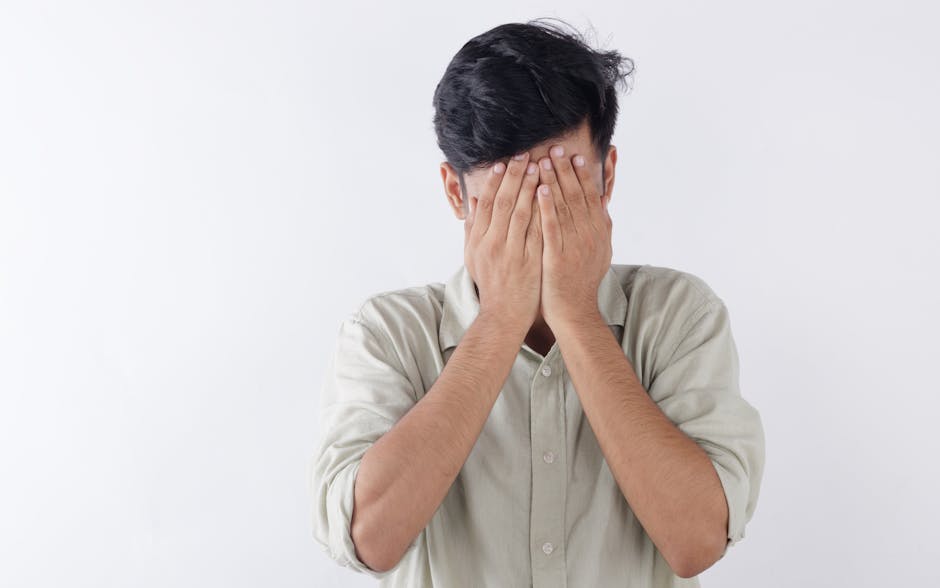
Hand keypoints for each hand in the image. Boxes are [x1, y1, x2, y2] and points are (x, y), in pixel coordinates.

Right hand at [464, 152, 542, 333]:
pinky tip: (550, 194)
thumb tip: (473, 199)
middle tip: (523, 155)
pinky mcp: (530, 261)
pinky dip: (543, 211)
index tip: (503, 162)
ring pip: (521, 212)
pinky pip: (538, 230)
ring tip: (538, 167)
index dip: (494, 181)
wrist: (503, 315)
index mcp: (478, 240)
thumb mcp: (473, 256)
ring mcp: (512, 252)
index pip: (486, 203)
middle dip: (514, 176)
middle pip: (503, 202)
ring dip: (529, 187)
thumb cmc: (490, 283)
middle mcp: (493, 244)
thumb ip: (472, 227)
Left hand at [535, 145, 611, 328]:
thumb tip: (602, 202)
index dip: (582, 174)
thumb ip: (600, 226)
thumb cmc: (580, 281)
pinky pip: (553, 226)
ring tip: (544, 160)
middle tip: (555, 148)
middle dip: (565, 170)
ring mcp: (575, 244)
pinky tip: (540, 189)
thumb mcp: (598, 251)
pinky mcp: (559, 255)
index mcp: (599, 231)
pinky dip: (548, 206)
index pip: (590, 196)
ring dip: (554, 181)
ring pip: (564, 206)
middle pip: (577, 195)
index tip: (574, 155)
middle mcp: (590, 234)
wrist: (574, 311)